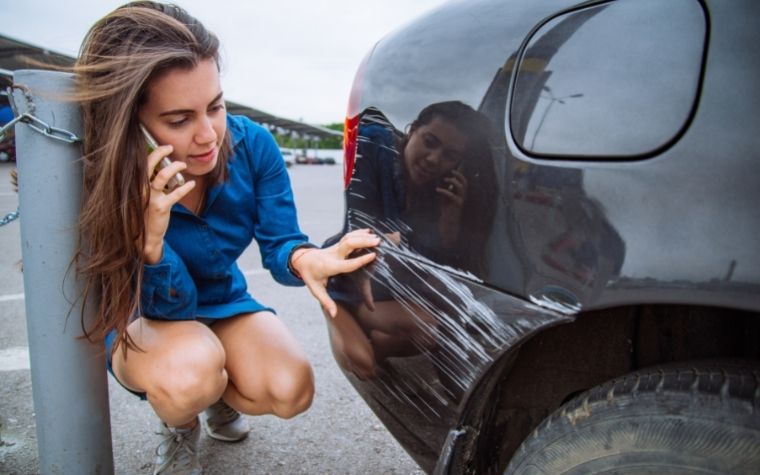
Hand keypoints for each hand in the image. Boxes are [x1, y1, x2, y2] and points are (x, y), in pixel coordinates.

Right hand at [143, 145, 194, 263]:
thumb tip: (159, 170)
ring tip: (183, 165)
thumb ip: (147, 184)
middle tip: (170, 148)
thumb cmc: (144, 215)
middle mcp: (141, 190)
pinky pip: (176, 193)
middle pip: (150, 165)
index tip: (164, 148)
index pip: (142, 164)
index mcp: (136, 186)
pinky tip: (191, 184)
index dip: (153, 153)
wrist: (143, 238)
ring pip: (163, 176)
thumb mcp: (141, 198)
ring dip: (175, 167)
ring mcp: (150, 198)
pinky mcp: (161, 207)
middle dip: (161, 153)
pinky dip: (185, 187)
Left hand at [291, 229, 380, 317]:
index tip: (373, 256)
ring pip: (349, 238)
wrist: (301, 259)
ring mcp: (334, 247)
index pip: (347, 263)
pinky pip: (348, 236)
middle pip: (348, 245)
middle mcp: (333, 255)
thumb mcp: (316, 290)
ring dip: (363, 236)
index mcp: (329, 266)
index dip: (360, 260)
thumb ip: (326, 302)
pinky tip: (368, 231)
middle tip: (378, 242)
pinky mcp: (336, 244)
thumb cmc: (310, 275)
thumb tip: (334, 315)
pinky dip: (358, 232)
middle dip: (363, 242)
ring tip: (377, 237)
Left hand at [436, 169, 466, 246]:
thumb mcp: (445, 198)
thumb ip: (445, 190)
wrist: (448, 223)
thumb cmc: (446, 210)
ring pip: (461, 187)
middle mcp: (462, 196)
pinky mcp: (457, 205)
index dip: (461, 173)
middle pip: (465, 182)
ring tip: (445, 178)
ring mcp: (461, 200)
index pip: (462, 181)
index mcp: (460, 193)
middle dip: (460, 175)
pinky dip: (445, 191)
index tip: (458, 164)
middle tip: (452, 171)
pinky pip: (452, 195)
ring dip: (454, 181)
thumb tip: (440, 180)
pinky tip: (438, 189)